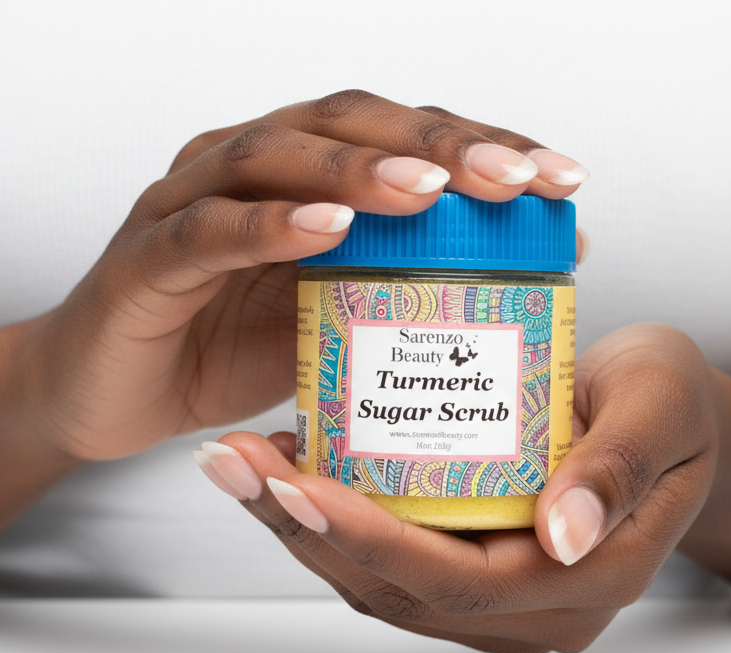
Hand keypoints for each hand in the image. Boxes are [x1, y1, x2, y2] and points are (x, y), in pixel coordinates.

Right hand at [15, 90, 586, 461]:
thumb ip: (409, 284)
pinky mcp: (148, 258)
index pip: (401, 138)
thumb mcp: (337, 318)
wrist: (115, 394)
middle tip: (515, 176)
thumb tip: (531, 261)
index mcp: (300, 179)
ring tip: (431, 189)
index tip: (560, 178)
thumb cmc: (226, 350)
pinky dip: (268, 226)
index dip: (481, 147)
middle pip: (348, 124)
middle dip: (439, 146)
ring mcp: (191, 204)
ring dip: (359, 169)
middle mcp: (248, 169)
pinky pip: (209, 231)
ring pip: (277, 158)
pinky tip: (327, 229)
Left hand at [198, 323, 721, 652]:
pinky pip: (389, 559)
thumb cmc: (671, 403)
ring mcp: (501, 598)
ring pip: (381, 582)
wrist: (665, 414)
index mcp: (588, 578)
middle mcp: (536, 606)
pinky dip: (332, 521)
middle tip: (234, 464)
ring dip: (303, 527)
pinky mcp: (475, 569)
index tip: (296, 485)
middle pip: (399, 590)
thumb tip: (564, 535)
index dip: (370, 541)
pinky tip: (291, 469)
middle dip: (306, 531)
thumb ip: (619, 468)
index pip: (458, 583)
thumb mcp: (661, 407)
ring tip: (241, 463)